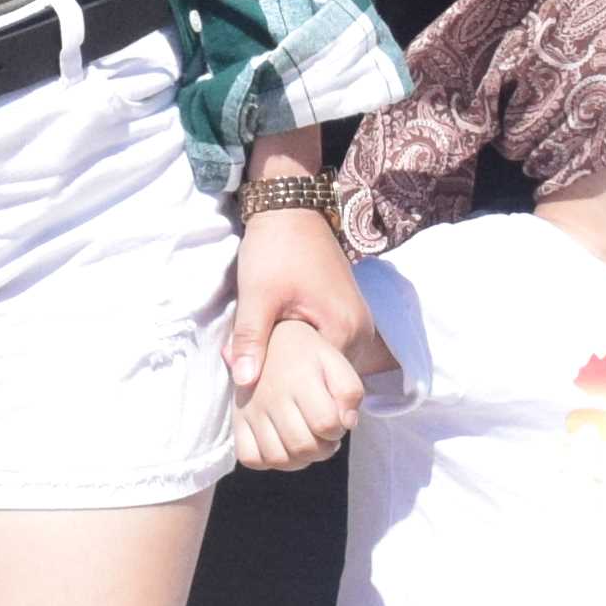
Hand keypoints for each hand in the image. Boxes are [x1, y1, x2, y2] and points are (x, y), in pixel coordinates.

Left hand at [221, 196, 364, 395]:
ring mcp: (358, 322)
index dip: (289, 391)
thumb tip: (243, 381)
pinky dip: (307, 353)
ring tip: (267, 373)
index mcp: (345, 329)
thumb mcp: (257, 295)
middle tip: (258, 388)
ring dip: (301, 369)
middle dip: (295, 383)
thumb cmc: (275, 249)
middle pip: (328, 377)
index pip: (323, 384)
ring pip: (327, 363)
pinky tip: (279, 355)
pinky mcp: (348, 314)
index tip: (261, 396)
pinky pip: (329, 347)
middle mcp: (361, 331)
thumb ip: (251, 339)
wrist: (290, 209)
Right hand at [233, 311, 374, 470]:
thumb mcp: (336, 363)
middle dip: (323, 449)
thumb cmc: (308, 357)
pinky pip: (250, 458)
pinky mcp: (238, 421)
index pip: (326, 423)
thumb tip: (348, 422)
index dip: (338, 430)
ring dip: (300, 460)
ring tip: (307, 443)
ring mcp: (251, 411)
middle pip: (302, 446)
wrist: (268, 340)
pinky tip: (283, 447)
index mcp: (300, 379)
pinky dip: (269, 461)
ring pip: (277, 458)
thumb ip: (350, 392)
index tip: (337, 421)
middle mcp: (272, 396)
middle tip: (325, 436)